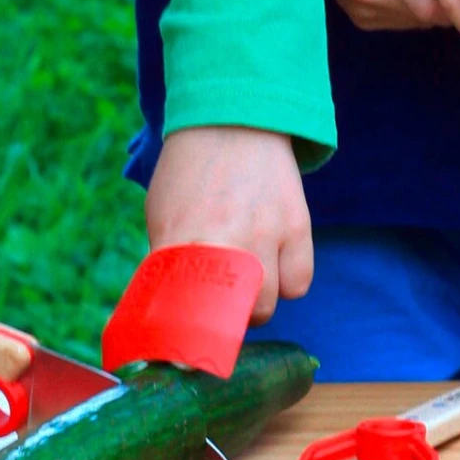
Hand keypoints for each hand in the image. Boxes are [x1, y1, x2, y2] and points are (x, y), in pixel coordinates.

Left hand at [146, 127, 312, 324]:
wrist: (231, 122)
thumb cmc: (189, 172)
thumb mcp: (161, 213)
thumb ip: (166, 256)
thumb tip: (168, 301)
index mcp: (179, 241)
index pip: (183, 310)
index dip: (186, 330)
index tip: (187, 336)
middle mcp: (222, 244)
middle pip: (231, 316)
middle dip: (225, 319)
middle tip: (220, 306)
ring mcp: (263, 236)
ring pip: (267, 305)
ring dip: (257, 305)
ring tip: (246, 287)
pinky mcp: (296, 226)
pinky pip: (299, 283)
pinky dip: (288, 285)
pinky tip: (275, 270)